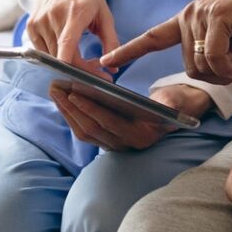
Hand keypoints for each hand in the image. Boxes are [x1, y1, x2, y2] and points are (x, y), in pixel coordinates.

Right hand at [26, 0, 120, 72]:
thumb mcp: (104, 14)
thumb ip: (111, 41)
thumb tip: (113, 67)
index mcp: (75, 12)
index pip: (67, 43)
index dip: (73, 65)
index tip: (88, 80)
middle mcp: (54, 16)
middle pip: (62, 56)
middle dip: (80, 69)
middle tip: (96, 70)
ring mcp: (39, 22)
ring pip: (52, 57)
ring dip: (68, 64)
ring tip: (83, 58)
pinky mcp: (31, 27)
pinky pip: (43, 52)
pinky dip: (56, 55)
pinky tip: (66, 49)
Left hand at [50, 81, 212, 151]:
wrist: (176, 114)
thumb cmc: (174, 102)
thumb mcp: (175, 100)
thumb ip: (170, 103)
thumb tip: (164, 103)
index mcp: (142, 136)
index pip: (109, 123)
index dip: (90, 108)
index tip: (73, 92)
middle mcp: (126, 144)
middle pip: (91, 128)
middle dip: (71, 108)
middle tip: (56, 87)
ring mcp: (115, 145)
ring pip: (84, 131)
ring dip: (66, 111)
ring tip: (54, 90)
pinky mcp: (107, 141)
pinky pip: (84, 131)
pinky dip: (71, 115)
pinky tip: (61, 99)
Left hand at [102, 0, 231, 84]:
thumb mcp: (225, 33)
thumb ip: (212, 48)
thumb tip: (213, 69)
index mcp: (186, 19)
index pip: (151, 38)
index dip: (129, 51)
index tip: (107, 60)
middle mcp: (188, 16)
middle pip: (189, 68)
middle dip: (213, 76)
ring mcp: (200, 16)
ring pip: (201, 66)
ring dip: (224, 72)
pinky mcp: (216, 18)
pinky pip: (215, 58)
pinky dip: (229, 66)